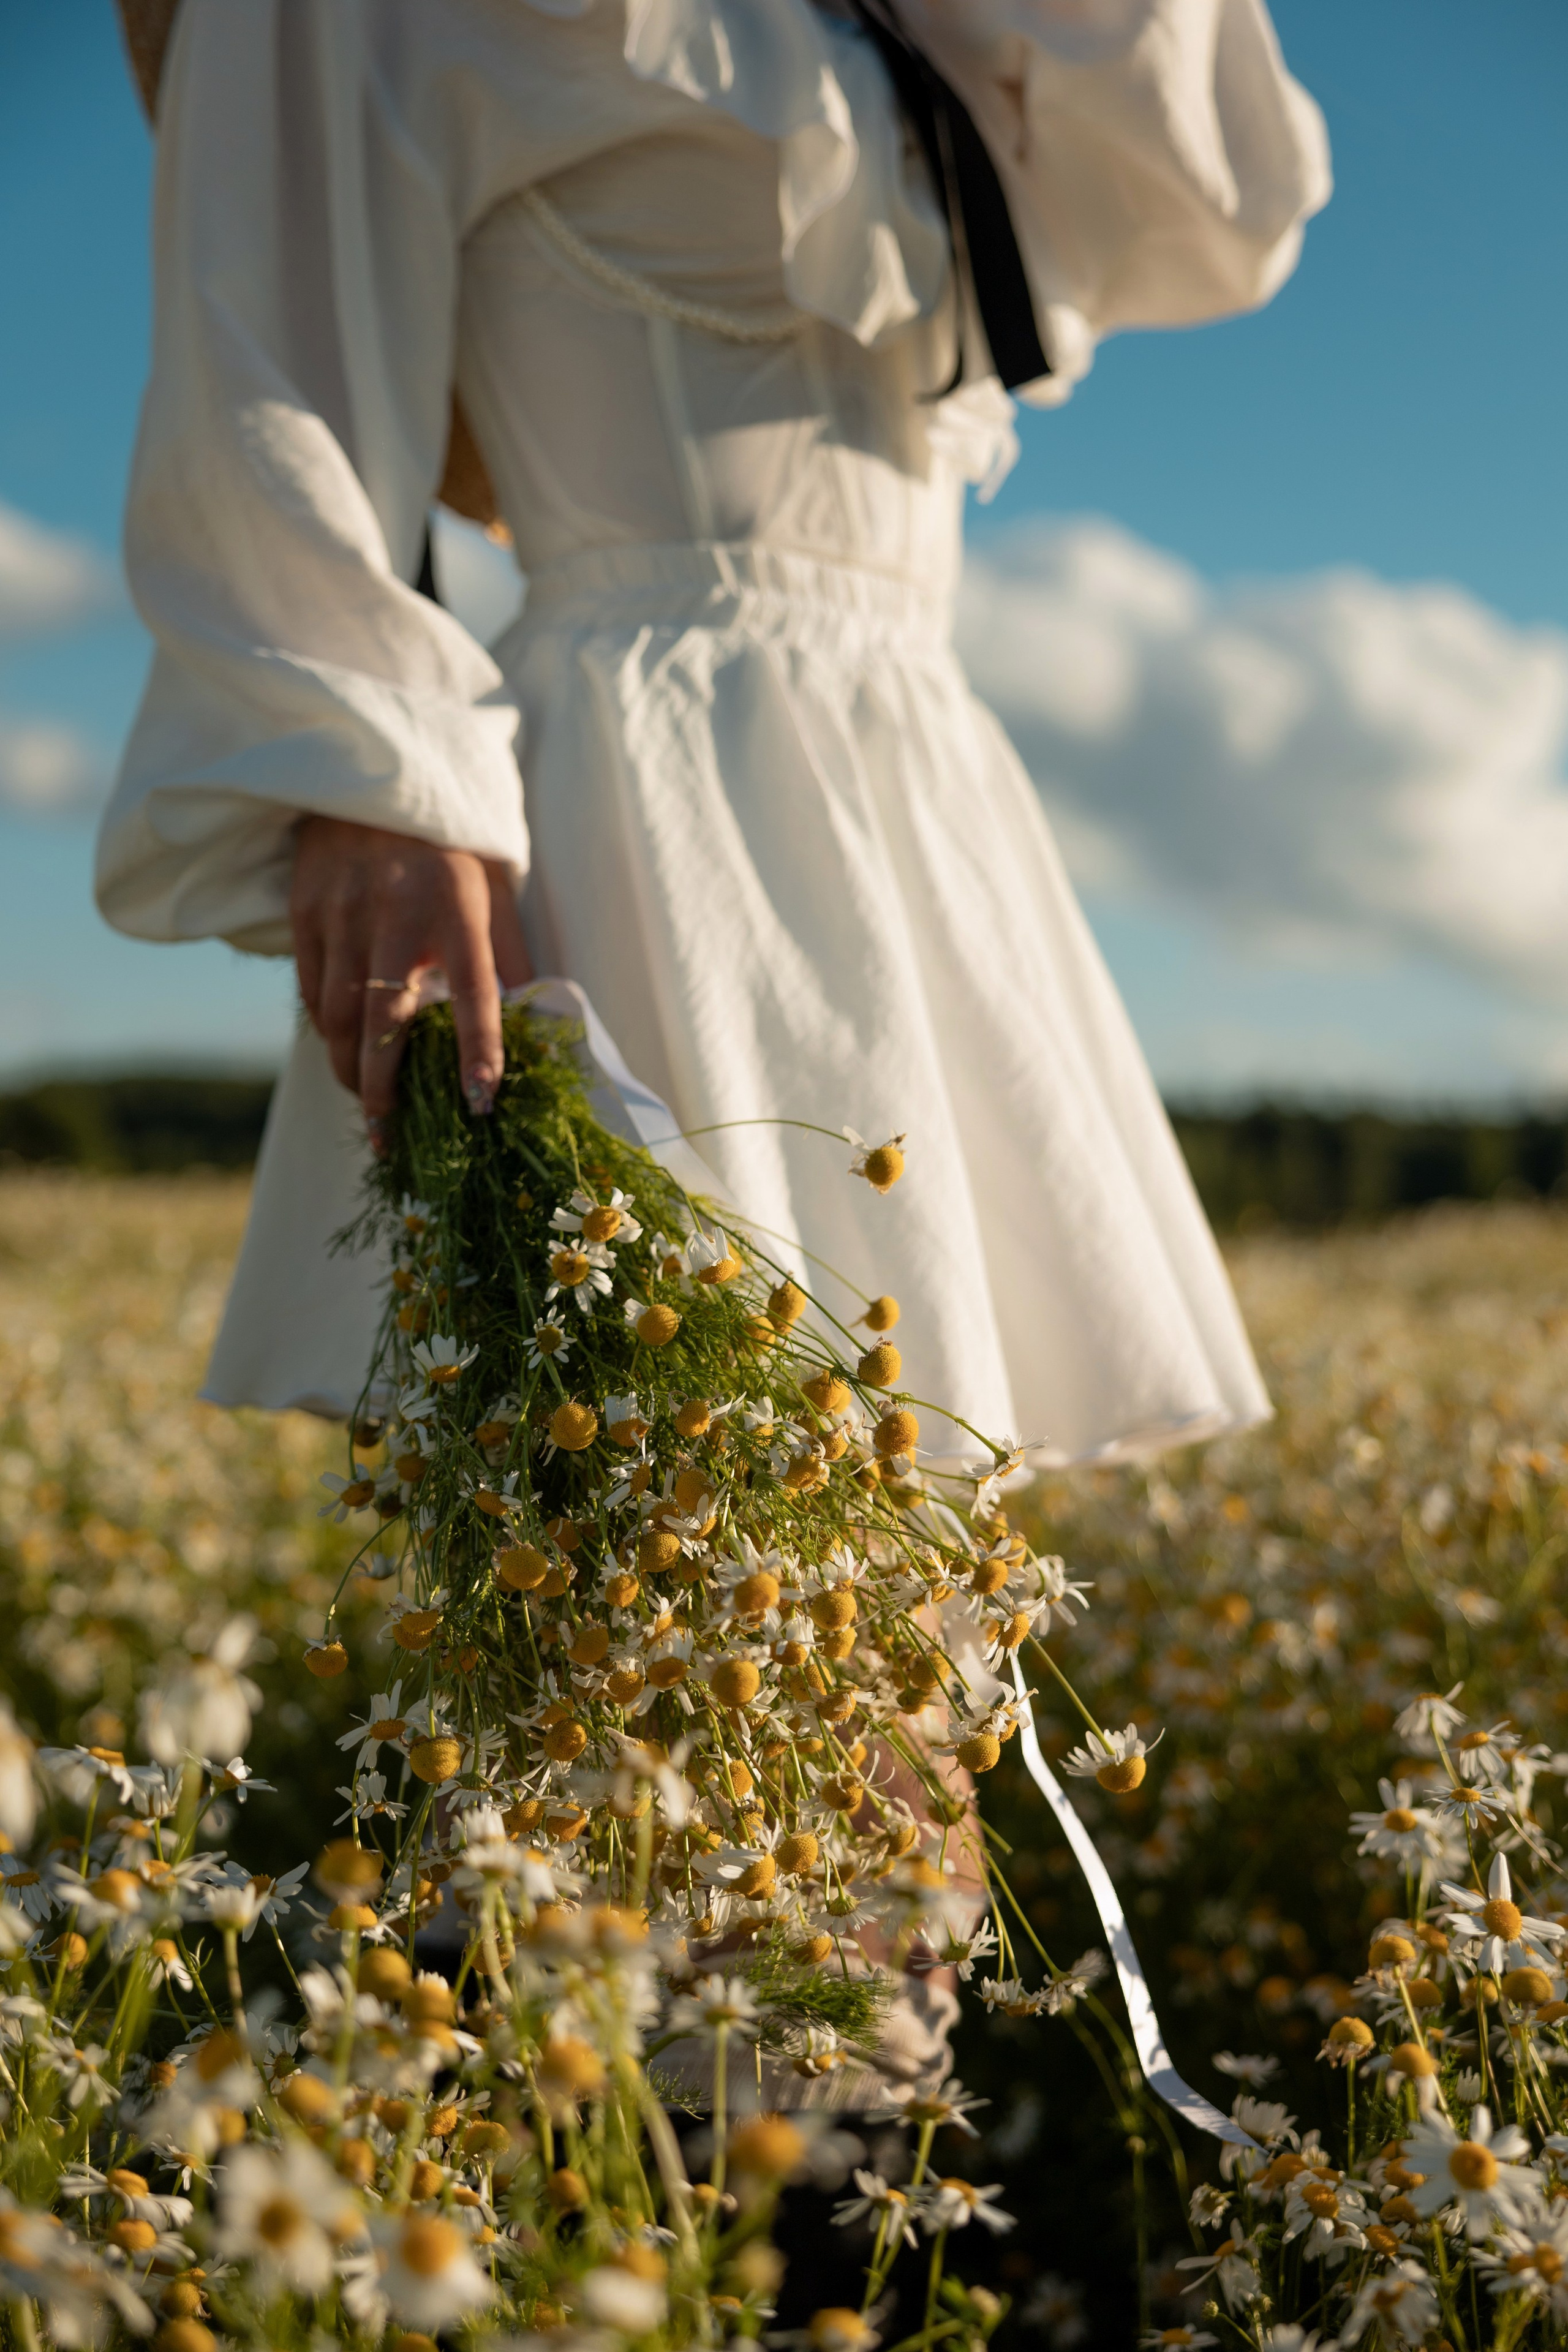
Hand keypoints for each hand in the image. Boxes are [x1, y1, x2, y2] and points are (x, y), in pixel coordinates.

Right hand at [290, 816, 532, 1144]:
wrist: (368, 775)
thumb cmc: (446, 843)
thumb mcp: (495, 883)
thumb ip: (510, 951)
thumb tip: (533, 1018)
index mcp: (457, 905)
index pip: (473, 991)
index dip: (478, 1050)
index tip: (480, 1103)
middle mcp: (396, 912)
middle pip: (385, 1020)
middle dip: (383, 1089)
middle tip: (390, 1135)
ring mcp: (343, 912)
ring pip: (339, 1015)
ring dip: (349, 1070)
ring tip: (365, 1104)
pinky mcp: (305, 910)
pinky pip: (311, 990)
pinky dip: (327, 1030)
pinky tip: (342, 1051)